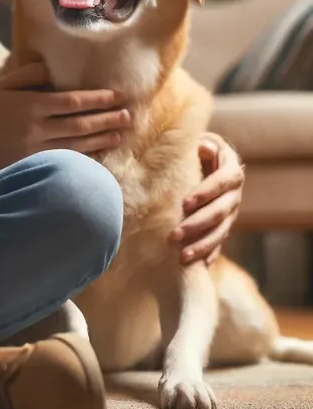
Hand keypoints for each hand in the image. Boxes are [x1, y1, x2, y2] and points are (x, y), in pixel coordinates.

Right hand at [0, 62, 130, 174]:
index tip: (117, 96)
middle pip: (80, 125)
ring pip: (76, 146)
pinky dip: (84, 157)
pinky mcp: (30, 167)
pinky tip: (98, 153)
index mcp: (31, 106)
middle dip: (107, 120)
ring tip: (120, 134)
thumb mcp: (3, 84)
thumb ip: (30, 75)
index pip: (72, 102)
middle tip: (128, 116)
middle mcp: (35, 129)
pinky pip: (64, 162)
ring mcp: (34, 151)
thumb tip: (56, 69)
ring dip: (101, 139)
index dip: (98, 99)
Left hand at [169, 133, 243, 265]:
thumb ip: (199, 145)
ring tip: (182, 256)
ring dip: (202, 244)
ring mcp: (231, 212)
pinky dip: (209, 253)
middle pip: (220, 211)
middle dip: (197, 225)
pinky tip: (199, 265)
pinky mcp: (223, 226)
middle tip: (173, 236)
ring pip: (221, 231)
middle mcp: (234, 193)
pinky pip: (219, 242)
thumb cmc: (194, 150)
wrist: (203, 161)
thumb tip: (203, 147)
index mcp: (230, 170)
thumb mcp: (197, 142)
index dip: (206, 192)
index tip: (185, 203)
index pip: (223, 181)